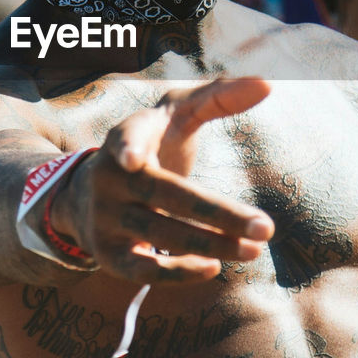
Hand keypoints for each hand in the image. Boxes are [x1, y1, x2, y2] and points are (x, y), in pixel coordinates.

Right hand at [55, 77, 275, 283]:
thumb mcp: (176, 114)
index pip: (127, 136)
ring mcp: (105, 216)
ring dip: (213, 244)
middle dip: (219, 214)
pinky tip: (214, 267)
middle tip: (266, 228)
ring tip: (254, 249)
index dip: (128, 146)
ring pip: (162, 234)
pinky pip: (144, 270)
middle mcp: (110, 176)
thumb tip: (268, 85)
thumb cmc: (153, 144)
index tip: (131, 159)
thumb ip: (218, 96)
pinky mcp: (108, 253)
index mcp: (127, 134)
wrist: (89, 194)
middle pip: (166, 195)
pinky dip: (179, 272)